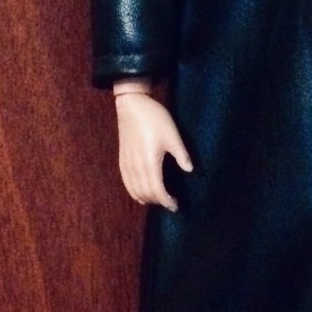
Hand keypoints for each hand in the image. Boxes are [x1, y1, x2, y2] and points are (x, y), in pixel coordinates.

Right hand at [113, 87, 193, 211]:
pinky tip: (140, 194)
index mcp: (150, 163)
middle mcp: (136, 167)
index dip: (166, 201)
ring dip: (147, 198)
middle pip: (146, 193)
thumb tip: (190, 171)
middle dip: (158, 202)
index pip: (157, 191)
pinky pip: (126, 183)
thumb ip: (181, 155)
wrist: (132, 105)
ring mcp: (127, 164)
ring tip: (158, 199)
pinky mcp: (122, 160)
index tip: (175, 206)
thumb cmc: (154, 118)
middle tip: (170, 203)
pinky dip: (134, 192)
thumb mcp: (173, 135)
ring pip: (134, 190)